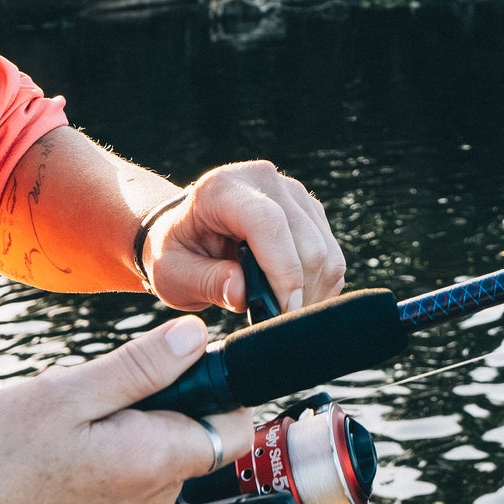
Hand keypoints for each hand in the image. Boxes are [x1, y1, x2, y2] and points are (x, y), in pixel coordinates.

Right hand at [0, 317, 252, 503]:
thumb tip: (198, 338)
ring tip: (57, 429)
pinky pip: (119, 481)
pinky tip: (46, 457)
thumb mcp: (66, 394)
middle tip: (85, 395)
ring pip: (150, 457)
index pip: (235, 424)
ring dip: (118, 431)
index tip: (164, 366)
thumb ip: (141, 368)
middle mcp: (155, 503)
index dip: (214, 386)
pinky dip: (96, 459)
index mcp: (158, 463)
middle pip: (191, 436)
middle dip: (153, 405)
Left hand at [145, 160, 345, 314]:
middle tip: (275, 323)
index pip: (268, 223)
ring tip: (280, 312)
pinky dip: (319, 285)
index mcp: (221, 188)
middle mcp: (263, 180)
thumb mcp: (172, 273)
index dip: (282, 270)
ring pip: (326, 252)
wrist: (187, 229)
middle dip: (298, 292)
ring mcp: (292, 192)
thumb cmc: (177, 250)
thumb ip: (204, 281)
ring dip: (311, 292)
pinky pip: (332, 255)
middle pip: (307, 242)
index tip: (282, 311)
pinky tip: (291, 297)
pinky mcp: (310, 211)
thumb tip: (242, 292)